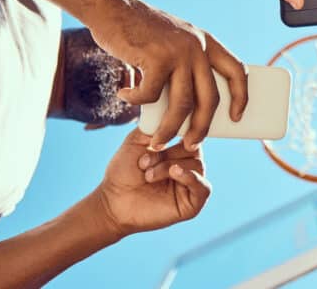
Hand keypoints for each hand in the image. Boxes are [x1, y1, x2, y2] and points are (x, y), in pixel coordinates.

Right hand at [89, 0, 247, 150]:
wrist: (111, 6)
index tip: (237, 117)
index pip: (237, 71)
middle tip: (193, 145)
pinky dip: (137, 102)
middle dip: (203, 128)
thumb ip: (185, 66)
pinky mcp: (155, 58)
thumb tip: (191, 110)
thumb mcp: (174, 43)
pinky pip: (150, 95)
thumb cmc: (141, 32)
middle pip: (210, 98)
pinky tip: (125, 96)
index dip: (242, 96)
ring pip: (182, 104)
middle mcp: (197, 47)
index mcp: (207, 43)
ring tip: (158, 141)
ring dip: (170, 129)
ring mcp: (178, 52)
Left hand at [93, 129, 210, 237]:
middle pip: (194, 149)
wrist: (112, 200)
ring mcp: (191, 184)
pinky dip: (191, 178)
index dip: (177, 132)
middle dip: (167, 153)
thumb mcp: (137, 140)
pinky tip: (174, 173)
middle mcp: (188, 165)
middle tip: (143, 162)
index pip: (191, 133)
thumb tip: (176, 113)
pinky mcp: (192, 204)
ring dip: (169, 167)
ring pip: (197, 166)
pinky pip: (204, 187)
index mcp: (178, 150)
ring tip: (148, 176)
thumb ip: (157, 125)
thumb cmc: (123, 172)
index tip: (158, 137)